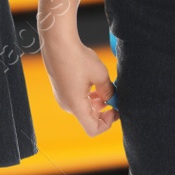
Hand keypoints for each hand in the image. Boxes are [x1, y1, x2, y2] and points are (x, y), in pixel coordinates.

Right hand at [38, 9, 117, 135]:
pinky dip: (89, 96)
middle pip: (89, 118)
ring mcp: (63, 98)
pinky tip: (95, 82)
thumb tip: (113, 100)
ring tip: (106, 87)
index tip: (115, 109)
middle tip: (116, 98)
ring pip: (84, 108)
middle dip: (104, 111)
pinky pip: (78, 100)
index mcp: (76, 105)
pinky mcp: (62, 90)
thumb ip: (108, 91)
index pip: (93, 129)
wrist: (58, 44)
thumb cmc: (77, 58)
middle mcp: (67, 105)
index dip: (107, 123)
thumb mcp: (100, 75)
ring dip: (97, 102)